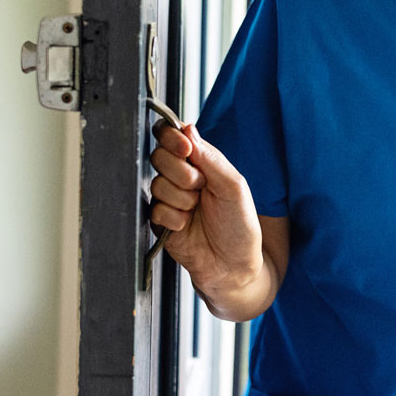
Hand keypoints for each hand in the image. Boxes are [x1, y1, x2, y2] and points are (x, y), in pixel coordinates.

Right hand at [150, 122, 263, 297]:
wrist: (234, 266)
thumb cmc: (240, 226)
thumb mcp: (234, 186)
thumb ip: (210, 157)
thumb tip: (187, 129)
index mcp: (201, 162)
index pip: (172, 136)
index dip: (172, 138)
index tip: (186, 150)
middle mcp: (181, 176)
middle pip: (158, 156)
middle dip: (181, 173)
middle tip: (201, 188)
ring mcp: (169, 198)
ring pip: (157, 184)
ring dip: (181, 199)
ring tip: (197, 210)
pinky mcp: (159, 220)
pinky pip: (155, 210)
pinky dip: (174, 219)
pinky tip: (187, 226)